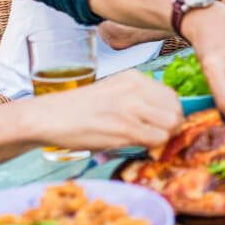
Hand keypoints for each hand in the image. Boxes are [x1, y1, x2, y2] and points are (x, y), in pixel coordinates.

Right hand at [33, 69, 183, 149]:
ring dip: (163, 137)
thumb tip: (162, 117)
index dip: (170, 113)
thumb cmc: (78, 109)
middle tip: (156, 135)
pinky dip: (152, 146)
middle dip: (171, 126)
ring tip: (146, 140)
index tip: (160, 124)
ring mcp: (131, 107)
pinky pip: (157, 139)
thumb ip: (137, 99)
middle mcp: (135, 88)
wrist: (49, 116)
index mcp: (133, 77)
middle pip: (176, 109)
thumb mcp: (112, 92)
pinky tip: (137, 145)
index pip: (171, 95)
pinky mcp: (125, 127)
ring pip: (171, 124)